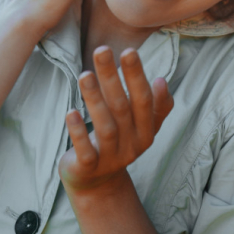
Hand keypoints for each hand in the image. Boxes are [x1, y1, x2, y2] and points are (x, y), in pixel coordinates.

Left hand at [58, 47, 173, 192]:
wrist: (97, 183)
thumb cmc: (119, 141)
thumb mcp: (140, 126)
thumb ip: (156, 105)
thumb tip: (162, 80)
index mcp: (146, 130)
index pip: (144, 100)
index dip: (136, 76)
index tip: (129, 51)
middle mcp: (132, 144)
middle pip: (122, 107)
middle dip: (112, 77)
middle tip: (101, 49)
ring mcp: (111, 158)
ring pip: (105, 127)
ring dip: (94, 99)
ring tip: (84, 74)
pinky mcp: (89, 168)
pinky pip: (86, 151)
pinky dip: (78, 132)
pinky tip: (71, 112)